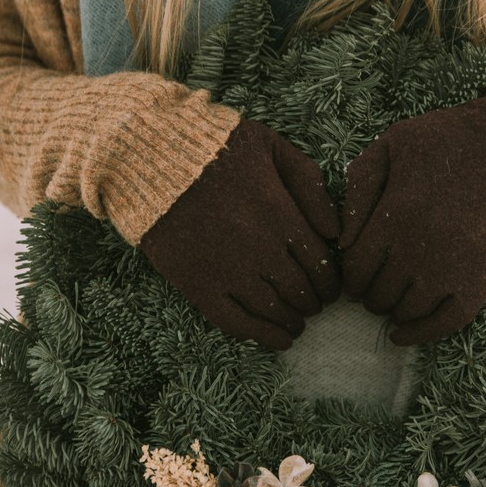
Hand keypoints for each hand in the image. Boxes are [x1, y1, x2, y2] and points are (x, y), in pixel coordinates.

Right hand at [139, 118, 340, 349]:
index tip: (332, 287)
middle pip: (302, 290)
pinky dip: (262, 336)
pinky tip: (278, 340)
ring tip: (298, 322)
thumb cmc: (215, 148)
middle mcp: (259, 247)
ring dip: (294, 321)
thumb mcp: (271, 147)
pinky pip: (236, 323)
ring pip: (275, 310)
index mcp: (280, 213)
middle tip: (315, 304)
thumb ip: (309, 183)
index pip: (322, 262)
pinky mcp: (198, 286)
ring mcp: (228, 270)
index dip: (332, 281)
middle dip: (315, 302)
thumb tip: (336, 229)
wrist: (150, 159)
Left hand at [338, 78, 485, 344]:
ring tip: (391, 303)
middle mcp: (421, 247)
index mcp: (395, 214)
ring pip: (408, 311)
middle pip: (378, 294)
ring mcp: (453, 266)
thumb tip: (341, 241)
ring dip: (393, 312)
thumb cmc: (450, 140)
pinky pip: (447, 321)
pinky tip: (405, 334)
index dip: (350, 278)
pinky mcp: (483, 278)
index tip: (355, 277)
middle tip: (373, 290)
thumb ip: (359, 187)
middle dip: (370, 295)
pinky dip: (422, 334)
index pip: (356, 269)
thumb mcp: (393, 144)